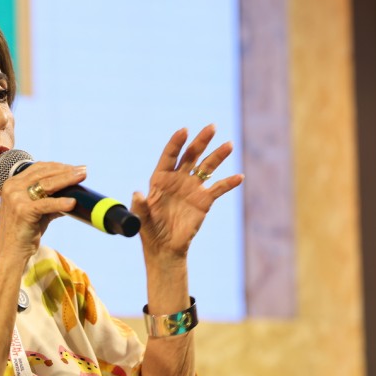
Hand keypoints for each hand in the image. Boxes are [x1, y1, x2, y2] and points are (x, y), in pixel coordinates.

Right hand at [0, 162, 84, 259]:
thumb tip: (73, 194)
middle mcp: (12, 187)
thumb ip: (50, 200)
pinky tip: (73, 202)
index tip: (75, 167)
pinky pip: (46, 204)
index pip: (38, 168)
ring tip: (82, 177)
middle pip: (44, 173)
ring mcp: (16, 198)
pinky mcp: (23, 211)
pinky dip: (61, 203)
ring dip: (67, 179)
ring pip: (47, 184)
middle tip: (83, 170)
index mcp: (13, 183)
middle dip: (66, 170)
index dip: (58, 166)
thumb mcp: (37, 211)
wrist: (11, 253)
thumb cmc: (25, 233)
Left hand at [131, 125, 243, 262]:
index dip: (176, 142)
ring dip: (218, 156)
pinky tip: (239, 177)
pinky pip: (218, 188)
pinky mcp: (204, 201)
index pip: (170, 156)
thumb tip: (136, 193)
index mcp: (160, 179)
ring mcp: (192, 188)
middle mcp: (178, 179)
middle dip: (201, 141)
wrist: (165, 247)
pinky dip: (228, 183)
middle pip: (191, 155)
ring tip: (228, 145)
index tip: (184, 130)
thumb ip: (140, 205)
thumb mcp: (141, 219)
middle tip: (211, 127)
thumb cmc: (149, 231)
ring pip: (207, 167)